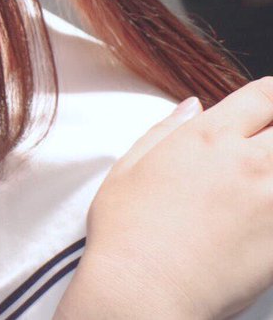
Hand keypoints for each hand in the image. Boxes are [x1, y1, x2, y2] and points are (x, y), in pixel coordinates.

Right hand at [59, 79, 272, 318]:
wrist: (143, 290)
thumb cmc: (127, 234)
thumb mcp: (128, 169)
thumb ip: (165, 130)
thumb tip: (193, 106)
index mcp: (207, 137)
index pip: (266, 94)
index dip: (272, 97)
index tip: (268, 109)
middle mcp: (248, 161)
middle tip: (265, 148)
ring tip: (262, 183)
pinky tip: (264, 214)